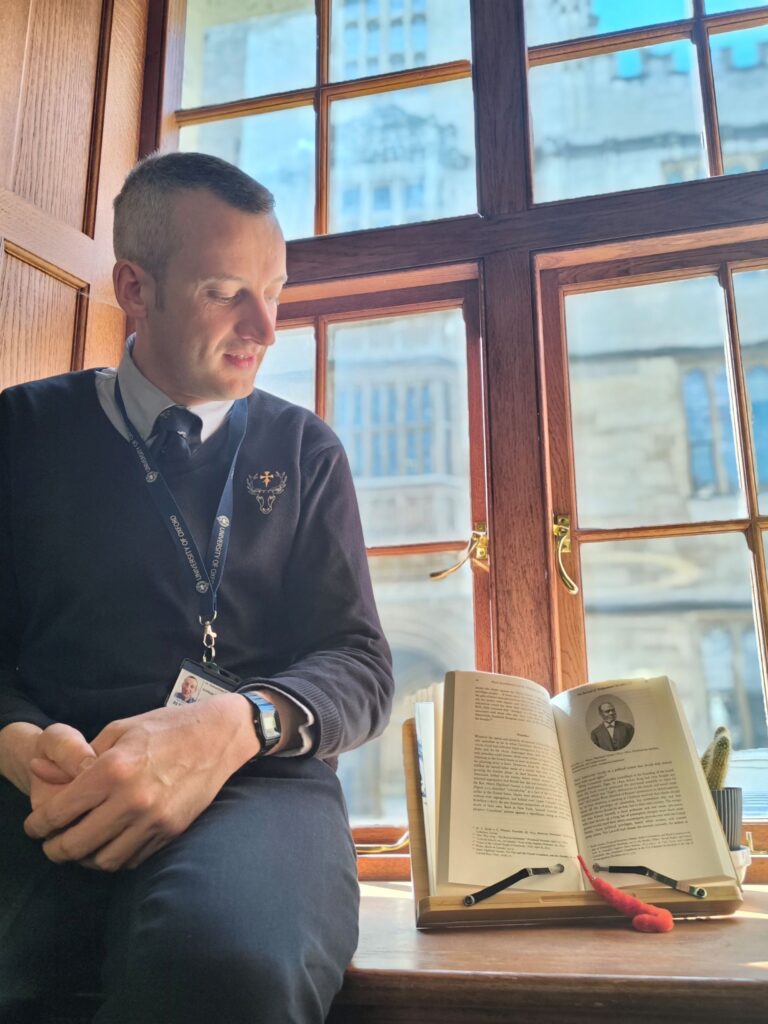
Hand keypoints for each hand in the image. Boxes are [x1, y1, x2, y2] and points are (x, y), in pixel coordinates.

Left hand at [23, 694, 258, 870]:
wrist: (217, 736)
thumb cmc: (165, 728)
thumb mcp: (118, 730)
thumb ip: (77, 757)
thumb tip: (39, 772)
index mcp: (112, 770)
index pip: (59, 812)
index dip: (38, 825)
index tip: (34, 827)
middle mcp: (130, 800)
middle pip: (75, 845)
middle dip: (55, 849)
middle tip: (51, 844)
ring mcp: (153, 819)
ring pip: (103, 860)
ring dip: (85, 859)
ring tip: (81, 847)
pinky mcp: (170, 831)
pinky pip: (132, 859)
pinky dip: (115, 857)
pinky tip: (110, 844)